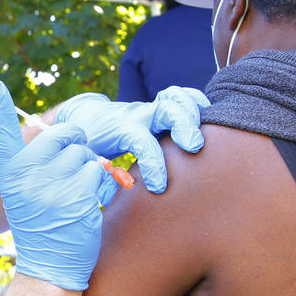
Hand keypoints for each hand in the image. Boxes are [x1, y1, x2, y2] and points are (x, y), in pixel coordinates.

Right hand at [0, 79, 111, 290]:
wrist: (49, 266)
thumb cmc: (41, 224)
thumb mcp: (26, 192)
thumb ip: (38, 164)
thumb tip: (67, 134)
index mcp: (11, 172)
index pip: (1, 134)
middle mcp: (25, 176)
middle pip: (64, 135)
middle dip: (77, 145)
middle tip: (74, 165)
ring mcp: (49, 186)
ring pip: (86, 154)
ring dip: (91, 170)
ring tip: (78, 193)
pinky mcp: (75, 197)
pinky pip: (99, 173)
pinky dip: (101, 186)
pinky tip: (88, 204)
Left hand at [55, 86, 209, 193]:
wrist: (87, 119)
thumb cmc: (90, 144)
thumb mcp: (88, 160)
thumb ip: (98, 176)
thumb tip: (107, 199)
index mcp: (120, 128)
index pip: (141, 140)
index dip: (153, 164)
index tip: (158, 188)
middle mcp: (138, 114)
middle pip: (165, 108)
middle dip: (183, 125)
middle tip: (194, 148)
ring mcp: (151, 107)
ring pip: (176, 96)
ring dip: (193, 111)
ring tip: (203, 135)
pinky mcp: (160, 106)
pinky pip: (182, 96)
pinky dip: (197, 102)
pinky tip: (208, 117)